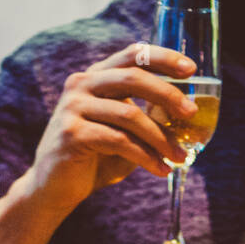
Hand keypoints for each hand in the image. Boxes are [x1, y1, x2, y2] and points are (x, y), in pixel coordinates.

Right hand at [28, 43, 196, 212]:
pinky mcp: (72, 134)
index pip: (132, 54)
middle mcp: (82, 84)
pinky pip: (118, 141)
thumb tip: (184, 110)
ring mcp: (74, 107)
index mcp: (95, 77)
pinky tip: (160, 170)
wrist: (54, 189)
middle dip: (167, 95)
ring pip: (129, 115)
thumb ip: (147, 117)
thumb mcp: (124, 133)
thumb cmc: (93, 160)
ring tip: (179, 156)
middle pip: (133, 78)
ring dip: (160, 137)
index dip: (163, 58)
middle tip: (191, 113)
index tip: (191, 70)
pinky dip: (145, 157)